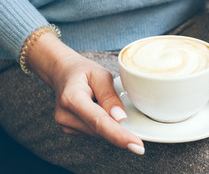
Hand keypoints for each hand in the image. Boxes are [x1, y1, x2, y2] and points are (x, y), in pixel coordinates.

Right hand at [27, 33, 144, 154]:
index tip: (137, 145)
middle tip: (133, 122)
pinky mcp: (71, 130)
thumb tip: (120, 118)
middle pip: (101, 130)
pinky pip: (96, 132)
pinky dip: (104, 125)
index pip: (99, 121)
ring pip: (100, 134)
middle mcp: (66, 116)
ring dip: (111, 124)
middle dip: (121, 130)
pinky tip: (100, 109)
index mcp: (72, 98)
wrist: (63, 73)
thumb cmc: (82, 72)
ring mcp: (67, 125)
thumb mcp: (100, 74)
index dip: (119, 135)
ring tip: (104, 102)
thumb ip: (110, 95)